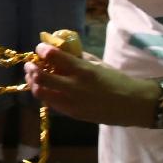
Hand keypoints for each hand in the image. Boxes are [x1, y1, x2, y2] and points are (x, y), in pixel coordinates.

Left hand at [26, 35, 157, 125]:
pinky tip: (46, 89)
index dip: (42, 50)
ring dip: (34, 83)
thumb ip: (79, 57)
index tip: (40, 48)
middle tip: (30, 64)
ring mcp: (71, 102)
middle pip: (41, 77)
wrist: (131, 104)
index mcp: (82, 69)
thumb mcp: (98, 64)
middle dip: (31, 68)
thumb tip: (62, 49)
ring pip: (41, 93)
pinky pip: (51, 103)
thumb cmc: (116, 80)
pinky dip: (45, 95)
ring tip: (33, 77)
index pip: (53, 56)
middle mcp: (74, 86)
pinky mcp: (72, 113)